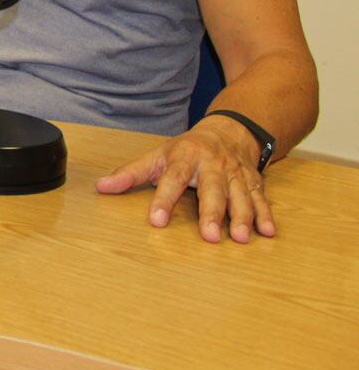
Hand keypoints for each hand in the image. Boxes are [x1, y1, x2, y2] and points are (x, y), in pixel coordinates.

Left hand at [95, 116, 274, 243]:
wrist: (229, 131)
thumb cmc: (187, 149)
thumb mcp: (157, 155)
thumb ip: (131, 173)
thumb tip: (101, 187)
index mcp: (184, 157)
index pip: (171, 179)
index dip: (163, 200)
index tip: (156, 221)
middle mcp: (212, 165)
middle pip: (212, 190)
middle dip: (211, 213)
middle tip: (208, 236)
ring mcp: (236, 174)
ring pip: (240, 196)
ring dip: (242, 217)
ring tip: (240, 238)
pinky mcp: (254, 182)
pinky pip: (261, 199)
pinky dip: (265, 215)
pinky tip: (268, 233)